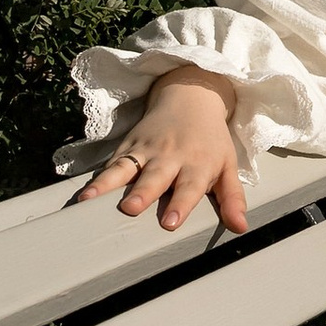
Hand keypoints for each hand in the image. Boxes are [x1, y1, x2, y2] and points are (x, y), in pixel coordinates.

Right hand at [76, 63, 248, 235]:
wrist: (191, 99)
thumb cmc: (211, 141)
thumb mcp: (228, 166)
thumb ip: (233, 198)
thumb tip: (241, 227)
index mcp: (197, 164)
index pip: (189, 188)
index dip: (180, 205)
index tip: (170, 223)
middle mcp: (170, 158)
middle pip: (154, 178)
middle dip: (142, 193)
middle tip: (131, 209)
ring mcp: (146, 151)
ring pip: (126, 169)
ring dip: (109, 184)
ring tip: (92, 200)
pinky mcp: (128, 147)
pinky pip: (111, 164)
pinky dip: (97, 178)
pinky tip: (84, 194)